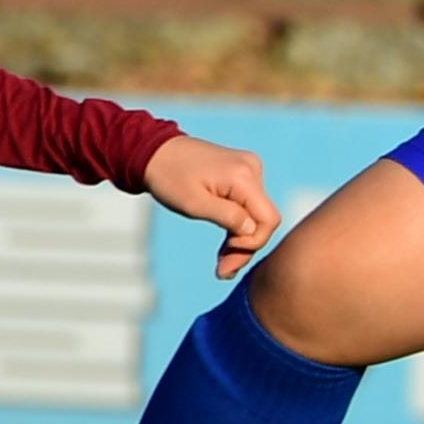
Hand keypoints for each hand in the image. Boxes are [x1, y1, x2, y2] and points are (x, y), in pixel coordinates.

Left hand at [147, 136, 282, 278]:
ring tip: (221, 262)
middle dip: (244, 247)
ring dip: (240, 239)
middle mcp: (253, 169)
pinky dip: (237, 225)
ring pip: (256, 215)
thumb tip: (253, 233)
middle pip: (263, 219)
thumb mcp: (194, 204)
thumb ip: (228, 218)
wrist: (155, 152)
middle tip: (223, 271)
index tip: (226, 256)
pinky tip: (225, 242)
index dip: (252, 243)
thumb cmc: (169, 178)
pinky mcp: (242, 173)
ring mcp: (249, 169)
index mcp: (243, 176)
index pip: (268, 219)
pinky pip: (248, 205)